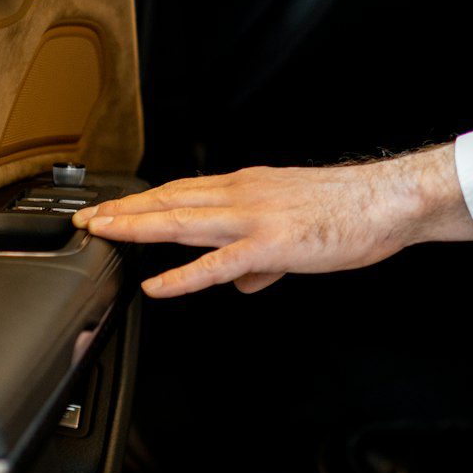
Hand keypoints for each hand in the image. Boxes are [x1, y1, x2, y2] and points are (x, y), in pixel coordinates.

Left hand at [72, 145, 472, 297]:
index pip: (184, 190)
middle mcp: (244, 194)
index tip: (112, 208)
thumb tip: (243, 281)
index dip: (144, 200)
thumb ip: (263, 257)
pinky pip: (216, 264)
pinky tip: (154, 286)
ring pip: (182, 222)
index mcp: (250, 186)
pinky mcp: (270, 245)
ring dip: (137, 227)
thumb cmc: (352, 211)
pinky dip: (181, 276)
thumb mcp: (298, 229)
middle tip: (85, 219)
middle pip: (171, 200)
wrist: (387, 200)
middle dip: (124, 210)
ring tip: (102, 235)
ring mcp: (254, 218)